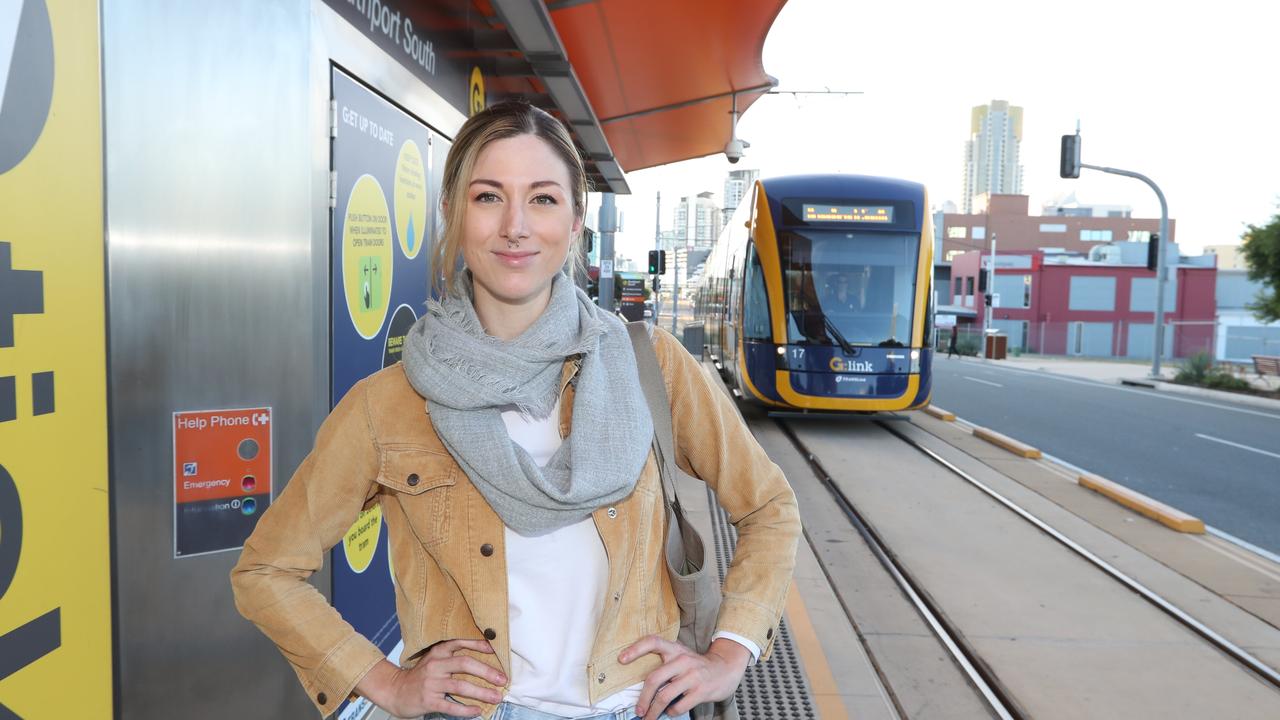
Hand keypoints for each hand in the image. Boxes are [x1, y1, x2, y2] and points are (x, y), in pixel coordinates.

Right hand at [356, 639, 507, 718]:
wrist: (395, 691)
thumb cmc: (421, 675)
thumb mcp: (434, 660)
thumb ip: (453, 657)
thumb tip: (484, 658)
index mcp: (438, 652)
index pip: (460, 643)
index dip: (478, 645)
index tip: (495, 650)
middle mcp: (435, 665)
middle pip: (465, 664)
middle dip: (487, 672)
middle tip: (502, 679)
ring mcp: (431, 683)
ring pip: (461, 686)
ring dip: (482, 692)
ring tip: (496, 697)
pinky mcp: (428, 700)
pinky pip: (451, 705)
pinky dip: (466, 709)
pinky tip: (478, 711)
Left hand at [619, 636, 749, 719]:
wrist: (726, 668)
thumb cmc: (697, 665)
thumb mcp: (682, 656)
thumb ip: (665, 664)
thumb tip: (641, 684)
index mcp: (675, 649)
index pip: (653, 642)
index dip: (635, 649)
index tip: (621, 660)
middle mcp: (683, 660)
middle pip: (654, 678)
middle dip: (643, 698)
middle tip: (638, 710)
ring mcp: (692, 675)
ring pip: (664, 696)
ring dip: (653, 711)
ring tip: (648, 718)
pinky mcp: (701, 690)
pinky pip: (679, 706)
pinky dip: (671, 712)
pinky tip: (670, 712)